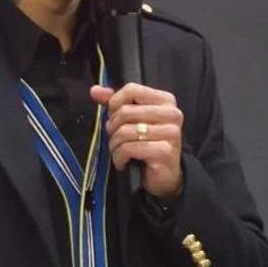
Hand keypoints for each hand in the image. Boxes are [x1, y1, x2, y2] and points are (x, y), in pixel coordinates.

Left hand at [90, 83, 183, 201]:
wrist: (163, 176)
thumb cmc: (147, 145)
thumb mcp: (132, 120)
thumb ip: (115, 103)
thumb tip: (95, 91)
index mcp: (166, 101)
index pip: (132, 89)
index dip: (115, 103)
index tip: (114, 117)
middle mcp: (172, 114)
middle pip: (125, 111)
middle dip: (113, 128)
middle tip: (116, 139)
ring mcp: (170, 133)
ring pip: (125, 131)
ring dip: (114, 145)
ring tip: (119, 152)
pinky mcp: (164, 152)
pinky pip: (128, 148)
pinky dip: (119, 157)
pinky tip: (123, 162)